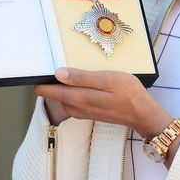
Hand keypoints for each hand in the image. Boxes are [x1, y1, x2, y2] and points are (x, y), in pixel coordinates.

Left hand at [34, 67, 178, 141]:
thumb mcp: (107, 79)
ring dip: (62, 86)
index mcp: (78, 98)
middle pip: (54, 94)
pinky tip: (81, 83)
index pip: (49, 91)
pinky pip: (73, 101)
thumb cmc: (128, 93)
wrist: (142, 114)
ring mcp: (82, 111)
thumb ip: (82, 77)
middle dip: (51, 81)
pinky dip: (71, 92)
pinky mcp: (89, 112)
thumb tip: (58, 74)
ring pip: (64, 98)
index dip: (41, 80)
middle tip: (53, 65)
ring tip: (66, 71)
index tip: (37, 69)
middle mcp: (76, 107)